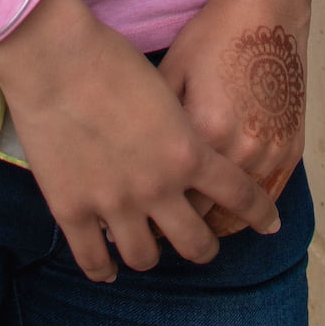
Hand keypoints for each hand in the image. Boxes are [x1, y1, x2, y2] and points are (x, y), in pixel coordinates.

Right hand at [0, 0, 281, 280]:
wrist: (55, 57)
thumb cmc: (111, 56)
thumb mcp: (167, 87)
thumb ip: (183, 126)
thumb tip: (192, 148)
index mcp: (188, 152)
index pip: (238, 195)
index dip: (259, 214)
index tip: (269, 225)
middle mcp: (158, 187)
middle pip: (195, 243)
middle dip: (204, 246)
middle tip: (201, 242)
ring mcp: (114, 204)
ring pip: (145, 257)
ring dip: (153, 254)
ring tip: (150, 246)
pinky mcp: (72, 210)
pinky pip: (94, 260)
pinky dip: (104, 269)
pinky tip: (108, 268)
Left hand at [158, 0, 308, 234]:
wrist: (266, 9)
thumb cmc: (213, 36)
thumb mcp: (171, 73)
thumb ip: (154, 123)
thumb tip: (129, 162)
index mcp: (203, 135)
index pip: (172, 201)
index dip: (154, 212)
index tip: (140, 216)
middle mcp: (240, 152)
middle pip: (204, 217)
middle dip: (181, 227)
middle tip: (162, 229)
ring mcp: (271, 152)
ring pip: (238, 214)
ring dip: (216, 223)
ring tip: (194, 229)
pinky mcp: (292, 147)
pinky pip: (268, 194)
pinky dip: (250, 208)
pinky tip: (235, 214)